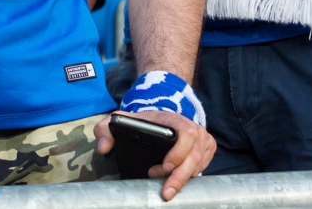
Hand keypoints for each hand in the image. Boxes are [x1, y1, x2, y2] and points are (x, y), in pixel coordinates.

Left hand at [95, 111, 215, 200]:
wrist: (157, 121)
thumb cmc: (140, 123)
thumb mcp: (120, 120)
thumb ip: (105, 129)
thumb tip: (103, 148)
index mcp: (174, 119)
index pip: (187, 134)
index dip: (179, 152)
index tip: (165, 167)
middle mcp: (193, 128)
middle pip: (194, 156)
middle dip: (180, 176)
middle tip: (165, 192)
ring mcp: (202, 139)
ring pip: (199, 165)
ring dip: (182, 178)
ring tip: (164, 185)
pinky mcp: (207, 149)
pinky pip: (203, 167)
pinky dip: (191, 177)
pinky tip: (176, 180)